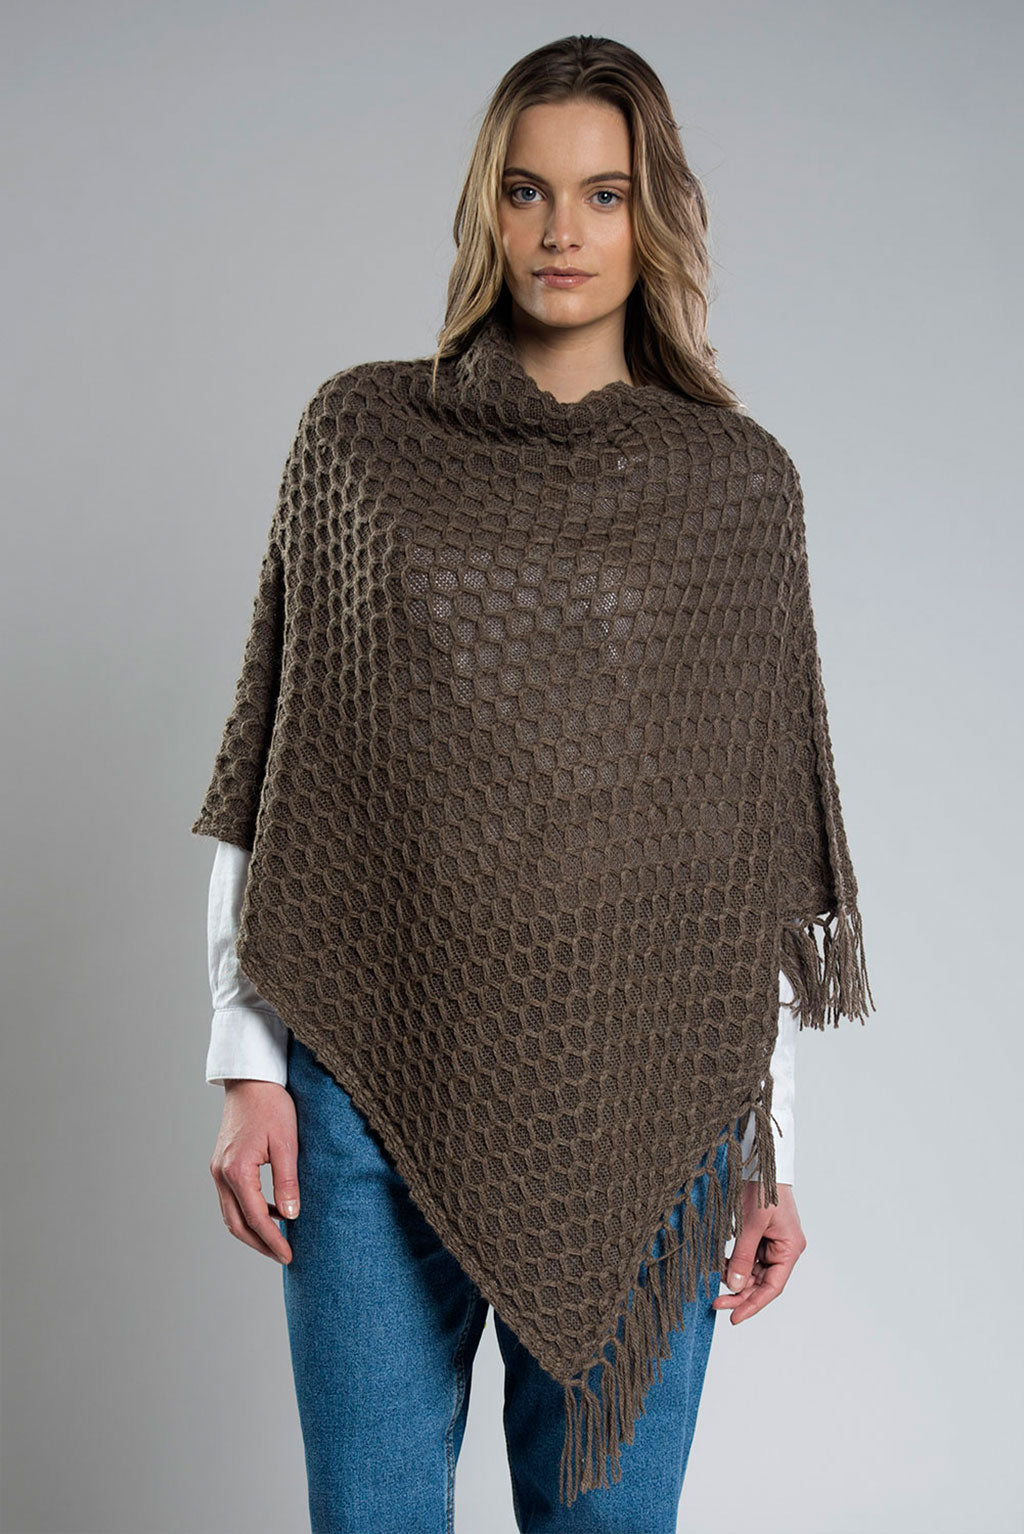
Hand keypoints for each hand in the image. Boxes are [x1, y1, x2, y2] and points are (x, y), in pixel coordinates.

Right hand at [209, 1080, 299, 1264]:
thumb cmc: (271, 1105)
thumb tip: (290, 1217)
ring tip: (278, 1239)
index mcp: (236, 1170)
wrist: (251, 1080)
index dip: (273, 1240)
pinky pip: (231, 1200)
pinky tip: (270, 1213)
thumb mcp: (286, 1143)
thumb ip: (287, 1182)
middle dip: (260, 1244)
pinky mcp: (221, 1165)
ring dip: (252, 1231)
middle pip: (236, 1224)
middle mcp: (221, 1174)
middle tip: (283, 1255)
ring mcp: (217, 1170)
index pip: (255, 1218)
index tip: (289, 1255)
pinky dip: (248, 1213)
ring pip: (231, 1215)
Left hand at [711, 1182, 804, 1323]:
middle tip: (716, 1303)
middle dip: (739, 1294)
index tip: (734, 1318)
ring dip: (734, 1278)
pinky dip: (733, 1264)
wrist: (760, 1163)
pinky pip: (747, 1259)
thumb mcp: (751, 1224)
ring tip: (713, 1282)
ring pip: (752, 1272)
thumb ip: (743, 1256)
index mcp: (790, 1248)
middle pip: (761, 1283)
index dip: (753, 1304)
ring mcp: (771, 1244)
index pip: (772, 1287)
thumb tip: (733, 1285)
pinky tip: (718, 1267)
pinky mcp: (759, 1237)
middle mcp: (783, 1249)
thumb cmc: (763, 1189)